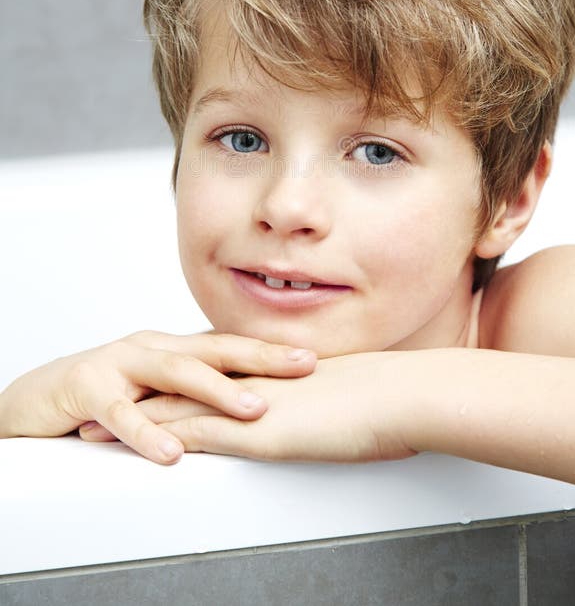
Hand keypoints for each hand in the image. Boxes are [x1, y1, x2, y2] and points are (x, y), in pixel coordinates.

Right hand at [0, 331, 315, 463]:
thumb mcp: (155, 389)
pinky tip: (172, 451)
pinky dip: (148, 432)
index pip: (228, 346)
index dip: (270, 351)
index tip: (314, 357)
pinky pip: (121, 413)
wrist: (38, 396)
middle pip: (213, 348)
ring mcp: (120, 363)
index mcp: (172, 346)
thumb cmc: (104, 392)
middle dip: (261, 357)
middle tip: (304, 364)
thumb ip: (193, 391)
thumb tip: (248, 401)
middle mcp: (152, 347)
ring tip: (255, 409)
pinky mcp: (88, 388)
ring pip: (175, 373)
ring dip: (217, 391)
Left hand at [84, 352, 419, 462]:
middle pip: (179, 386)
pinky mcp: (254, 432)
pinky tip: (129, 450)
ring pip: (173, 410)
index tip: (147, 386)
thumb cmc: (390, 399)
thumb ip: (326, 402)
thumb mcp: (350, 399)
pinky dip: (153, 441)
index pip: (210, 376)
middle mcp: (252, 384)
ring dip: (129, 421)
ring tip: (93, 427)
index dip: (174, 381)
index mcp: (271, 376)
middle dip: (137, 395)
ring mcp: (250, 406)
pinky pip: (192, 435)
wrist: (403, 395)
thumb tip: (328, 412)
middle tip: (103, 398)